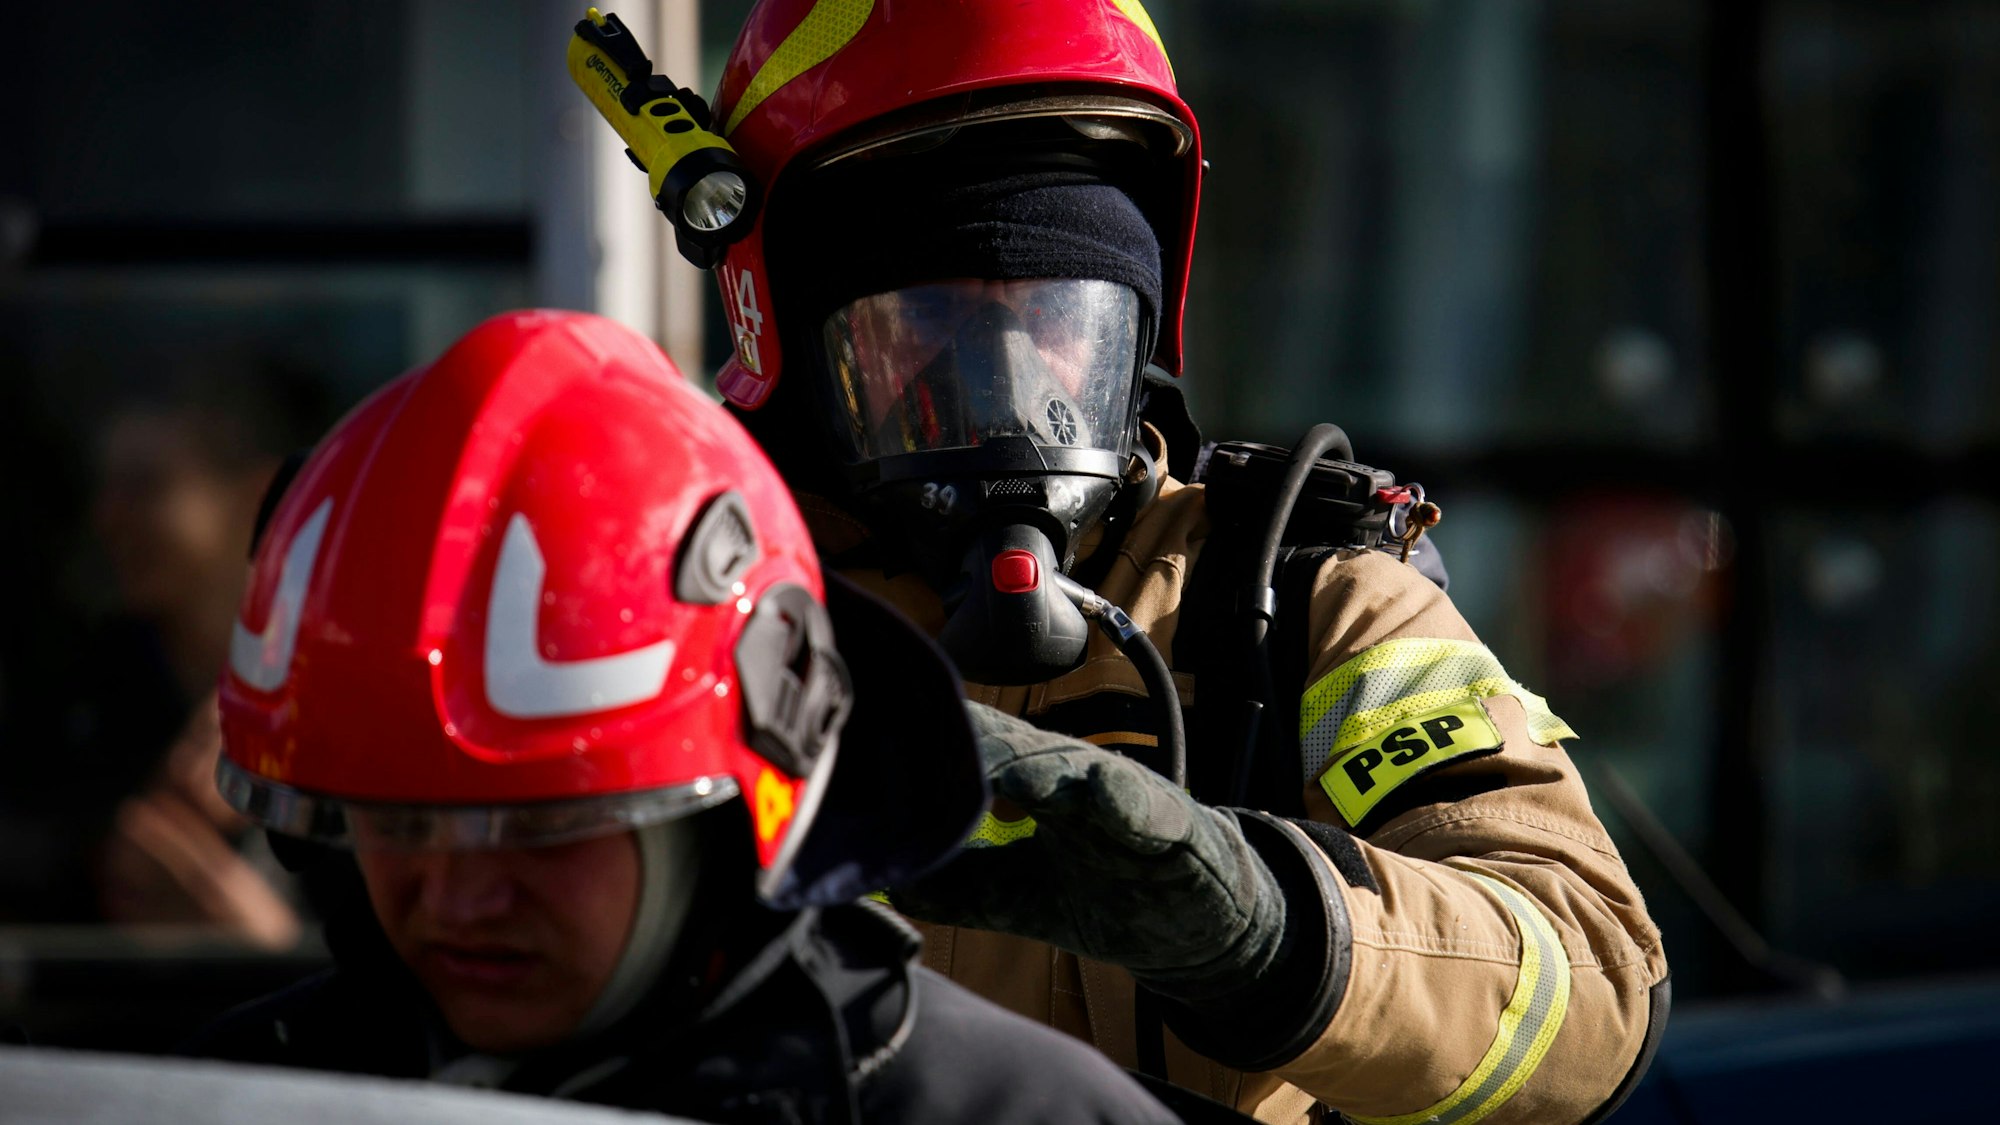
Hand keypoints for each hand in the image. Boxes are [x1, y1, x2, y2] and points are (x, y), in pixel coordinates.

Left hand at [895, 702, 1285, 1000]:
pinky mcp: (1178, 831)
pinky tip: (1102, 790)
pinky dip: (1126, 798)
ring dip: (1040, 762)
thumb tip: (890, 882)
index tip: (880, 736)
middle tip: (924, 728)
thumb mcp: (1027, 898)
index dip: (936, 745)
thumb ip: (964, 887)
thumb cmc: (1115, 896)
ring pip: (1081, 771)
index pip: (981, 755)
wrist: (1206, 928)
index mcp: (1040, 790)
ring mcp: (1129, 800)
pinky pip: (1150, 810)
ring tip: (999, 762)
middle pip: (1021, 750)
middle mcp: (1080, 782)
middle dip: (975, 740)